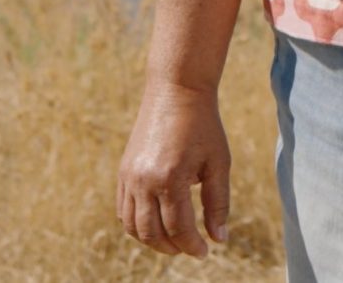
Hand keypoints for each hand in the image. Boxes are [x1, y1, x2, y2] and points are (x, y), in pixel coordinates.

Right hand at [115, 79, 232, 257]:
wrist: (176, 91)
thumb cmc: (203, 126)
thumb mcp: (218, 164)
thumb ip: (218, 203)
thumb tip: (220, 240)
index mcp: (170, 178)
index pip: (179, 228)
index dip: (192, 245)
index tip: (205, 251)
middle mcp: (144, 180)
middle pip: (152, 232)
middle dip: (172, 247)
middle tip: (190, 248)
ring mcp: (129, 176)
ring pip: (132, 226)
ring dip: (152, 240)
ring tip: (173, 241)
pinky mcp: (123, 171)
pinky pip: (122, 210)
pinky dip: (136, 225)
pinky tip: (155, 225)